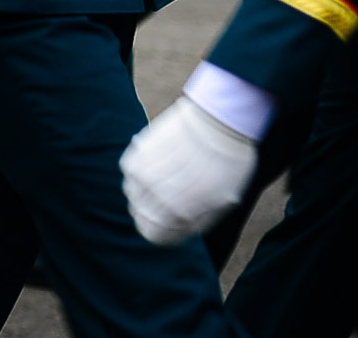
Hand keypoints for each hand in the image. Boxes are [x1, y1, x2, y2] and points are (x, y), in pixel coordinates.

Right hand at [122, 97, 258, 244]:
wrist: (217, 121)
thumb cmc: (227, 164)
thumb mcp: (222, 203)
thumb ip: (197, 222)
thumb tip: (178, 230)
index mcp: (178, 211)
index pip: (153, 235)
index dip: (164, 233)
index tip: (174, 225)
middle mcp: (154, 194)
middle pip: (138, 215)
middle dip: (153, 213)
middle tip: (171, 201)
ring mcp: (142, 172)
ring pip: (131, 194)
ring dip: (145, 192)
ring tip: (165, 181)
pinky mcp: (135, 152)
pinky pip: (130, 173)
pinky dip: (140, 173)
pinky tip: (159, 164)